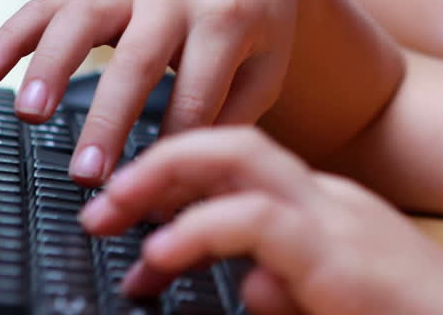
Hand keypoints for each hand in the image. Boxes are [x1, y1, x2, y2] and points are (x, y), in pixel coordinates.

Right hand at [0, 0, 306, 183]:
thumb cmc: (258, 14)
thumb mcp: (267, 61)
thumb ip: (234, 114)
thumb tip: (187, 170)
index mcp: (227, 17)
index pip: (197, 93)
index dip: (174, 144)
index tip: (153, 187)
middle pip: (137, 59)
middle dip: (109, 119)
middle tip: (86, 174)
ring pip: (82, 18)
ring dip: (51, 66)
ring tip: (29, 113)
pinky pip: (45, 2)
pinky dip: (10, 35)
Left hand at [80, 127, 442, 314]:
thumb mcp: (334, 305)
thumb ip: (290, 293)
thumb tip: (246, 286)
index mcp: (329, 212)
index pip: (245, 169)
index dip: (179, 181)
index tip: (132, 218)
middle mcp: (331, 202)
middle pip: (236, 144)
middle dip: (161, 158)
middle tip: (103, 201)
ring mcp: (338, 219)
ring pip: (241, 159)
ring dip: (165, 177)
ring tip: (113, 212)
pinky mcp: (339, 253)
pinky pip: (257, 220)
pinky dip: (199, 228)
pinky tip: (162, 253)